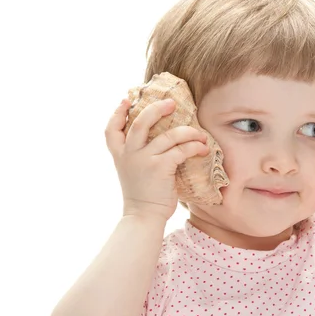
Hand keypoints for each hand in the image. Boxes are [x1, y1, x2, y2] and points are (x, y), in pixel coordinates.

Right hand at [105, 98, 209, 220]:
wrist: (143, 216)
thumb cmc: (143, 194)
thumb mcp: (132, 170)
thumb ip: (137, 154)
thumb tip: (158, 136)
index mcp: (119, 154)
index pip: (111, 128)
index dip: (118, 112)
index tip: (128, 100)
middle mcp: (129, 153)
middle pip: (141, 121)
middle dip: (158, 109)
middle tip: (172, 103)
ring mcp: (144, 159)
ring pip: (168, 135)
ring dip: (189, 132)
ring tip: (200, 134)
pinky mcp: (160, 168)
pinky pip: (181, 150)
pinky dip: (194, 147)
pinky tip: (203, 148)